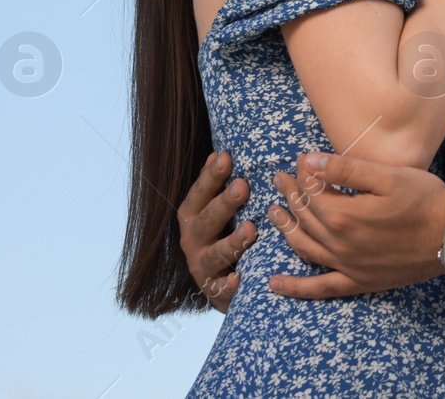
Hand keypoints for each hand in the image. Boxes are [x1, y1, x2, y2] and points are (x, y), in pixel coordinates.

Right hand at [178, 151, 257, 311]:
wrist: (220, 286)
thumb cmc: (223, 235)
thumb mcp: (218, 211)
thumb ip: (218, 186)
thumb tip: (219, 152)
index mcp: (193, 217)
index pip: (199, 194)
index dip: (210, 176)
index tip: (226, 157)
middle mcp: (192, 241)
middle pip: (207, 221)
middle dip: (224, 204)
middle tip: (243, 186)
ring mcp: (202, 268)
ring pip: (215, 255)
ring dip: (232, 242)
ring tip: (251, 230)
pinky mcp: (213, 292)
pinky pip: (220, 290)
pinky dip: (228, 285)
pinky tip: (239, 277)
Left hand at [268, 153, 444, 296]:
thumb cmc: (424, 200)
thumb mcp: (387, 176)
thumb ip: (346, 168)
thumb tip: (310, 161)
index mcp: (344, 215)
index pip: (312, 191)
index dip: (303, 173)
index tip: (300, 159)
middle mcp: (339, 244)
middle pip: (305, 216)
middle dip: (289, 194)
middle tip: (279, 179)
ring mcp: (347, 266)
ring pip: (304, 246)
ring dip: (285, 229)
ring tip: (273, 213)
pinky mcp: (358, 281)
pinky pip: (321, 288)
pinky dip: (296, 288)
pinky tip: (275, 285)